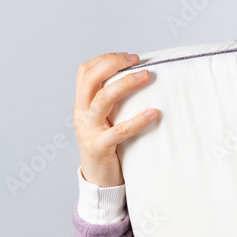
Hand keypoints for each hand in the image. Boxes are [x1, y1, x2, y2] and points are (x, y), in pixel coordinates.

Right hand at [74, 52, 158, 186]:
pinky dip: (137, 120)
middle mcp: (82, 114)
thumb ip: (115, 102)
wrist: (99, 180)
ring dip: (125, 85)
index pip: (85, 72)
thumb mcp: (107, 120)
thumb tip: (143, 77)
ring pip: (102, 100)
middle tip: (137, 61)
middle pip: (91, 80)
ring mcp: (89, 130)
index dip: (105, 59)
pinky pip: (119, 131)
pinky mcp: (99, 147)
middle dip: (112, 65)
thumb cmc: (109, 146)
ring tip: (146, 76)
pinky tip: (154, 113)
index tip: (130, 56)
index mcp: (82, 104)